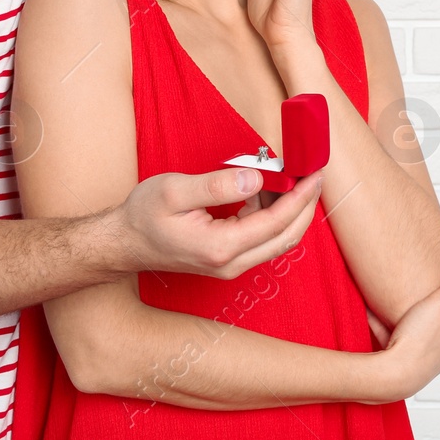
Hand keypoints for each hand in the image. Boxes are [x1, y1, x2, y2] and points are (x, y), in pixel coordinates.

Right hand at [111, 168, 322, 279]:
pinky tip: (266, 192)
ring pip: (276, 241)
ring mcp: (229, 266)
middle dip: (306, 206)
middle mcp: (230, 263)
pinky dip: (273, 216)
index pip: (275, 223)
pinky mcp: (227, 261)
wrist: (124, 243)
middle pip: (286, 238)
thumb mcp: (175, 190)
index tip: (314, 174)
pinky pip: (261, 240)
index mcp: (220, 247)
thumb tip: (257, 178)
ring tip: (291, 178)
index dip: (300, 198)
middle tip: (316, 176)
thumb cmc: (143, 215)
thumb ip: (218, 185)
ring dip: (290, 211)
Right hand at [365, 261, 439, 402]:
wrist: (394, 375)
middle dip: (431, 303)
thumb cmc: (418, 340)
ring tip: (395, 305)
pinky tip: (376, 319)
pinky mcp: (413, 364)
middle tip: (419, 291)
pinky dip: (392, 329)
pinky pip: (404, 341)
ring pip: (423, 330)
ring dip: (410, 317)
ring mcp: (432, 358)